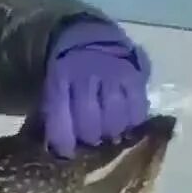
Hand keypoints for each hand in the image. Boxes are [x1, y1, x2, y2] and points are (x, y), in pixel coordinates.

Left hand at [38, 19, 150, 157]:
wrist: (92, 38)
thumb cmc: (69, 72)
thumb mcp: (53, 85)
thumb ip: (54, 112)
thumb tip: (58, 147)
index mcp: (59, 80)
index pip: (60, 117)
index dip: (64, 141)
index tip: (68, 154)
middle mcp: (85, 77)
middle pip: (89, 122)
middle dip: (90, 139)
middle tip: (92, 143)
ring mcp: (112, 75)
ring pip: (114, 118)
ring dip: (112, 133)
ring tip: (111, 136)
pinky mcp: (134, 76)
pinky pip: (137, 108)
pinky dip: (133, 122)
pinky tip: (128, 126)